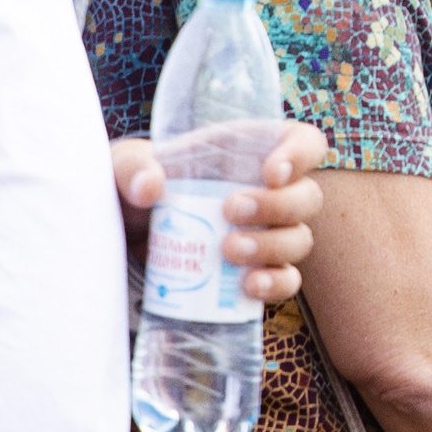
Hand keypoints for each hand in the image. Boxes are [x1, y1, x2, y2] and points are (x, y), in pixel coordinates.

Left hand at [115, 123, 329, 303]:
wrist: (124, 236)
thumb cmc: (135, 188)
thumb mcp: (125, 167)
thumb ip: (132, 166)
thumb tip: (150, 187)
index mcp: (253, 152)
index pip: (304, 143)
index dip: (301, 155)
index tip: (271, 172)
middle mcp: (269, 192)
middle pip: (307, 197)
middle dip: (277, 206)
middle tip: (230, 210)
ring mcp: (268, 234)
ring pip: (299, 240)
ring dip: (272, 246)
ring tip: (228, 250)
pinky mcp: (256, 271)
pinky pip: (286, 280)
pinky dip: (275, 284)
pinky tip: (248, 287)